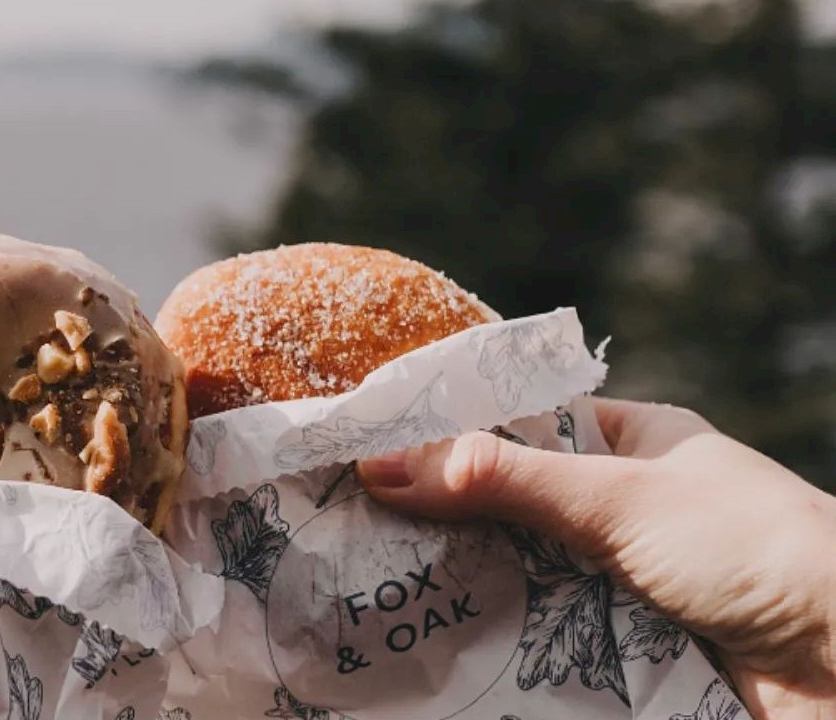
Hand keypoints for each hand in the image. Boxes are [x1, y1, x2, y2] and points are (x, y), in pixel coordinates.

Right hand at [359, 398, 835, 719]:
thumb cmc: (748, 548)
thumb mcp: (614, 499)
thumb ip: (502, 481)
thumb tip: (385, 464)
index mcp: (635, 441)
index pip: (521, 425)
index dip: (450, 437)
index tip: (374, 452)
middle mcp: (627, 504)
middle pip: (512, 506)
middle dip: (447, 522)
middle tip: (361, 530)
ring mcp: (626, 577)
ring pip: (524, 573)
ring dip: (472, 585)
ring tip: (382, 588)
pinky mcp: (628, 642)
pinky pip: (548, 633)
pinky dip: (505, 638)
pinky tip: (442, 640)